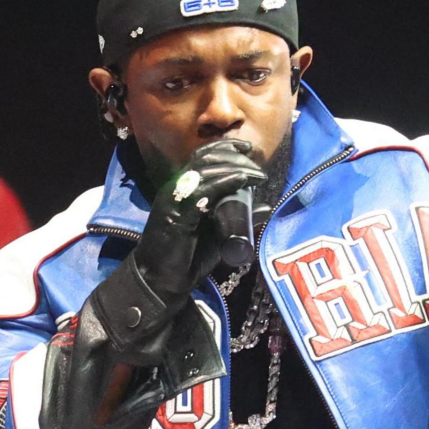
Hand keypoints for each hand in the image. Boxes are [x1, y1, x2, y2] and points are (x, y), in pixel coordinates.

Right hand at [134, 140, 266, 298]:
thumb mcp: (219, 234)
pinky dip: (224, 182)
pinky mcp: (177, 212)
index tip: (248, 149)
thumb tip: (266, 207)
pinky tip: (241, 180)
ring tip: (256, 174)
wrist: (162, 281)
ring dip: (235, 167)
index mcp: (183, 188)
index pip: (202, 157)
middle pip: (206, 158)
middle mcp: (176, 187)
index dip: (224, 147)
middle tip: (256, 162)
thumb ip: (238, 220)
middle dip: (234, 155)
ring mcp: (175, 198)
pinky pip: (203, 190)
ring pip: (206, 170)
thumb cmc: (187, 258)